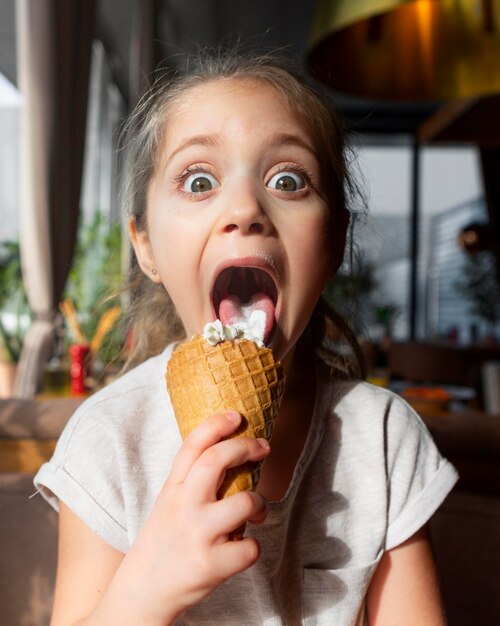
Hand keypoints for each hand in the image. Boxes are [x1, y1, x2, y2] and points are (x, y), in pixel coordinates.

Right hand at [105, 411, 269, 624]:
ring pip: (245, 501)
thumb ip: (192, 481)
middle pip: (218, 460)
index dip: (215, 424)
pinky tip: (240, 550)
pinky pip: (251, 547)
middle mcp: (183, 506)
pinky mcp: (210, 565)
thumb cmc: (162, 544)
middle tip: (263, 447)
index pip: (192, 445)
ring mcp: (197, 535)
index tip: (235, 415)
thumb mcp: (168, 504)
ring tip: (256, 512)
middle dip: (246, 446)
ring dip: (259, 503)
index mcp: (171, 489)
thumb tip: (234, 456)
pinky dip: (252, 548)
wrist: (139, 596)